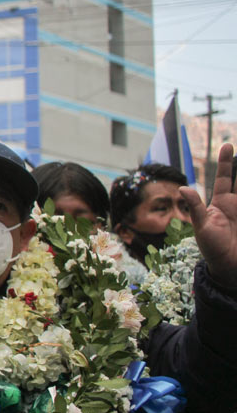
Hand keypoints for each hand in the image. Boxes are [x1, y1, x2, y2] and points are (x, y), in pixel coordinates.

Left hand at [183, 143, 236, 285]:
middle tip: (236, 148)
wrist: (229, 267)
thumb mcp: (201, 226)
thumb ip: (195, 207)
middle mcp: (235, 205)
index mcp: (221, 203)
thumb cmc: (211, 247)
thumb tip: (182, 188)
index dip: (226, 162)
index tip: (227, 145)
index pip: (224, 177)